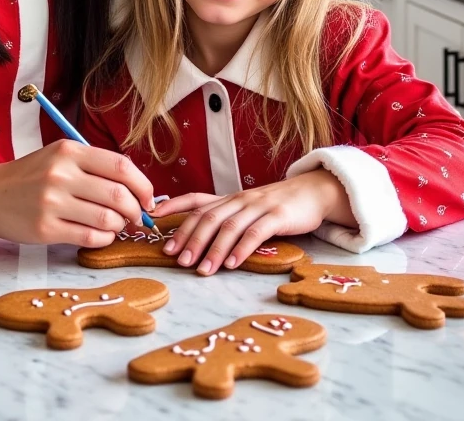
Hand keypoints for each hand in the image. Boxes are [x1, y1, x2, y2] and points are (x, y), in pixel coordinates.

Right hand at [0, 140, 154, 247]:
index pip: (121, 167)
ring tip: (116, 226)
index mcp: (69, 151)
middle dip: (136, 211)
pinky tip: (100, 235)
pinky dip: (104, 240)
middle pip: (118, 195)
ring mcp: (52, 202)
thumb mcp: (58, 157)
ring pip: (107, 219)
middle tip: (138, 218)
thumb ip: (93, 167)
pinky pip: (90, 238)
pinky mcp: (45, 229)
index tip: (148, 199)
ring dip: (120, 226)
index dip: (143, 185)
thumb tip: (136, 189)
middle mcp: (61, 174)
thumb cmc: (29, 176)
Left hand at [151, 170, 354, 275]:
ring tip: (202, 270)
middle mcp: (238, 200)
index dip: (173, 208)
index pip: (195, 200)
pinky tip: (232, 264)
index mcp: (228, 199)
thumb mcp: (246, 210)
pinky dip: (241, 249)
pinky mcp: (277, 216)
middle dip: (190, 238)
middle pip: (208, 217)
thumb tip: (194, 237)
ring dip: (213, 250)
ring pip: (229, 227)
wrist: (311, 193)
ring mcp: (258, 206)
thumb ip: (224, 219)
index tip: (152, 221)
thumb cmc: (275, 206)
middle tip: (176, 260)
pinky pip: (256, 233)